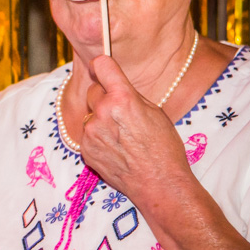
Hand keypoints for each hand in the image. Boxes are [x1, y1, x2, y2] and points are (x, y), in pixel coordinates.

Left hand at [81, 55, 190, 203]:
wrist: (159, 184)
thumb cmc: (164, 148)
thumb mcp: (155, 112)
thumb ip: (130, 95)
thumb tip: (114, 83)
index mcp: (123, 98)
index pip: (101, 65)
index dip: (102, 66)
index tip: (102, 68)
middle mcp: (103, 112)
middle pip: (93, 91)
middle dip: (104, 98)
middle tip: (121, 114)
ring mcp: (91, 132)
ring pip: (90, 114)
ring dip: (100, 120)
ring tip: (121, 136)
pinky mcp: (85, 149)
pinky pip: (87, 134)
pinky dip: (97, 138)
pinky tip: (115, 149)